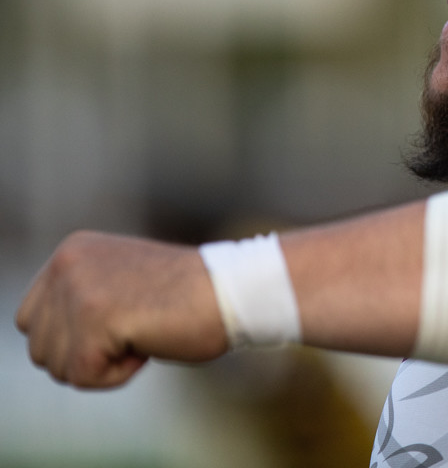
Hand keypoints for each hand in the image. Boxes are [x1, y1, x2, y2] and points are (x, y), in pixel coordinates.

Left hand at [15, 231, 228, 388]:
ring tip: (144, 332)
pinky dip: (119, 374)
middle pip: (40, 349)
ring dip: (103, 364)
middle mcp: (67, 264)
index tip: (124, 321)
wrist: (234, 290)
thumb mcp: (121, 284)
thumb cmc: (189, 297)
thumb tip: (49, 343)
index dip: (76, 339)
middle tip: (137, 328)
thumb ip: (82, 299)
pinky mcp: (95, 318)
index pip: (32, 321)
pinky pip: (85, 377)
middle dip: (86, 355)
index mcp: (72, 251)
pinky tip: (149, 343)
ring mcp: (78, 290)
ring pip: (57, 367)